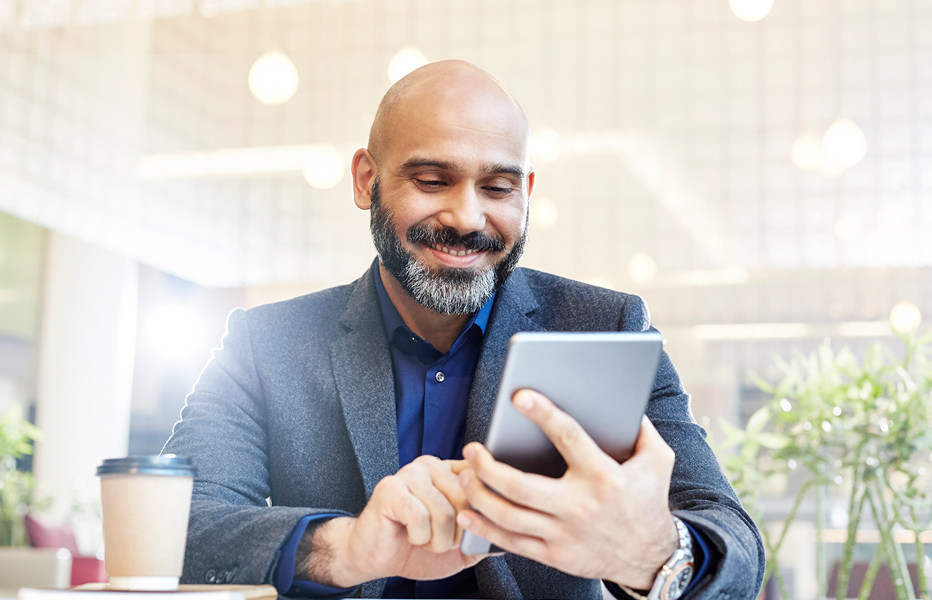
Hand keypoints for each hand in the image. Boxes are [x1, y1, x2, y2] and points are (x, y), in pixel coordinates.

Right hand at [303, 455, 484, 586]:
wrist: (375, 556)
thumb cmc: (415, 547)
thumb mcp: (459, 545)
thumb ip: (483, 535)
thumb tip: (509, 537)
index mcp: (450, 472)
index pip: (481, 479)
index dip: (481, 509)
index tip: (469, 526)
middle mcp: (431, 466)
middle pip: (467, 499)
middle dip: (457, 533)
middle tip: (439, 539)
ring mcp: (409, 474)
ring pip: (445, 512)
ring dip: (437, 540)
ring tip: (424, 539)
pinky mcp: (390, 488)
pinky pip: (420, 517)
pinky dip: (419, 538)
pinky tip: (408, 535)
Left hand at [455, 389, 678, 588]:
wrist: (651, 558)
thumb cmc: (648, 501)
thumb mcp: (657, 461)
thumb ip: (642, 429)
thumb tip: (624, 400)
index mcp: (603, 476)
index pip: (568, 438)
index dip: (543, 415)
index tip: (519, 396)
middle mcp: (580, 506)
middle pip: (521, 486)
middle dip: (488, 467)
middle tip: (471, 448)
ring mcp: (565, 534)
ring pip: (509, 516)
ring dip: (479, 495)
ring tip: (465, 475)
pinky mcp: (555, 556)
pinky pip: (512, 543)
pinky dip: (484, 528)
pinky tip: (468, 512)